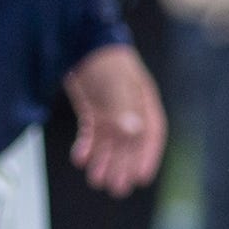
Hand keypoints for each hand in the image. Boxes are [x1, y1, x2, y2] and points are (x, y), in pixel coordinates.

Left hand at [65, 44, 165, 196]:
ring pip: (110, 141)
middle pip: (129, 143)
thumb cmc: (104, 60)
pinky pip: (92, 132)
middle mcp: (129, 108)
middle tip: (116, 188)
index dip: (147, 157)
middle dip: (122, 166)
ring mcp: (111, 108)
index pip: (151, 134)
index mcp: (143, 102)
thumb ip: (125, 109)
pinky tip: (80, 158)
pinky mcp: (93, 108)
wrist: (77, 39)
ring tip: (97, 180)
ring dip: (104, 161)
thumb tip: (133, 133)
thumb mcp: (117, 86)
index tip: (141, 178)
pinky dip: (86, 146)